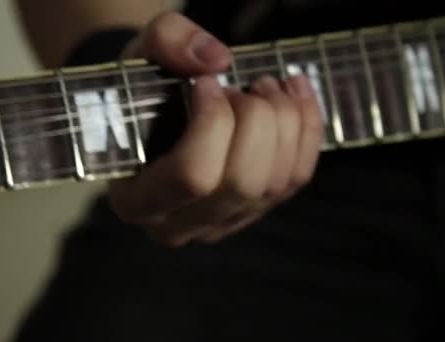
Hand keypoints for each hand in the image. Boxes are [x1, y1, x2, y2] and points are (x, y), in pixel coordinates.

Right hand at [108, 12, 323, 246]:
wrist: (157, 118)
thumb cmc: (143, 96)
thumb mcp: (139, 57)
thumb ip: (166, 42)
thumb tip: (218, 60)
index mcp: (138, 200)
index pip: (193, 176)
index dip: (214, 121)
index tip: (208, 83)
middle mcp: (180, 224)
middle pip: (243, 182)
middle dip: (256, 119)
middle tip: (242, 86)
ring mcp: (223, 223)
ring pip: (276, 182)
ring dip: (284, 121)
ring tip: (265, 86)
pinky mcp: (256, 211)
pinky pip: (297, 178)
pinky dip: (306, 129)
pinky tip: (294, 94)